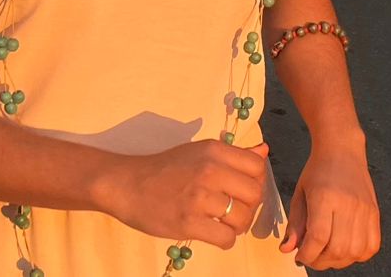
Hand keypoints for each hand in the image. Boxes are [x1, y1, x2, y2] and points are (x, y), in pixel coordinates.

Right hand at [97, 141, 269, 249]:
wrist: (126, 184)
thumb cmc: (164, 168)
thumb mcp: (199, 152)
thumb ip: (233, 155)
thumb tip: (264, 151)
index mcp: (214, 150)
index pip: (258, 166)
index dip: (256, 181)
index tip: (242, 189)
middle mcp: (210, 170)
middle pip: (255, 194)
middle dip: (250, 206)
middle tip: (235, 210)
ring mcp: (199, 197)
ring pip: (243, 218)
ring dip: (238, 226)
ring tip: (224, 223)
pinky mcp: (189, 223)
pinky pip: (226, 238)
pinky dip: (225, 240)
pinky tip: (213, 233)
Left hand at [279, 146, 380, 269]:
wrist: (342, 150)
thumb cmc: (319, 170)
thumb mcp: (299, 194)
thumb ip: (295, 224)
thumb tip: (288, 249)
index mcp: (325, 197)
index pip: (318, 238)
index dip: (307, 254)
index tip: (300, 255)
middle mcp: (348, 204)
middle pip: (338, 249)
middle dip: (321, 261)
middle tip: (312, 255)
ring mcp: (365, 209)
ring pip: (355, 252)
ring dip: (339, 260)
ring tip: (327, 252)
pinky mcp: (375, 213)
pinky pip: (372, 246)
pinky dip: (358, 255)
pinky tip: (346, 248)